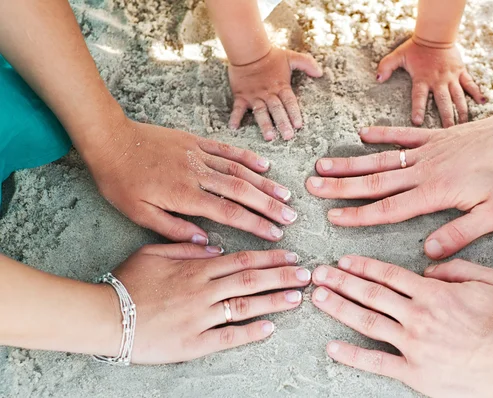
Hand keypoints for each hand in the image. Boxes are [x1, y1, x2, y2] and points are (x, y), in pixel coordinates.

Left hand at [87, 118, 296, 242]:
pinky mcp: (195, 141)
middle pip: (242, 191)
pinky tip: (264, 166)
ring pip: (239, 170)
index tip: (275, 233)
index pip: (230, 213)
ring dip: (265, 183)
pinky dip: (248, 158)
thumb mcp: (139, 214)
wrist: (109, 140)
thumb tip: (205, 241)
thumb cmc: (120, 181)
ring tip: (286, 195)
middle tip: (291, 216)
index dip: (256, 224)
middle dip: (270, 205)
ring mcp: (199, 155)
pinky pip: (227, 150)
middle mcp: (198, 173)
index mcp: (185, 195)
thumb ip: (174, 229)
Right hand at [104, 244, 309, 363]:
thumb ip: (184, 246)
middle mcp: (203, 291)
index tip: (290, 256)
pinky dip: (251, 332)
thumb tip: (213, 246)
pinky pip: (228, 336)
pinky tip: (270, 328)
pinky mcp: (194, 343)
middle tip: (308, 273)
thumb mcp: (151, 252)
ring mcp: (200, 317)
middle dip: (282, 276)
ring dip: (275, 301)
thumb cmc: (126, 283)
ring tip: (299, 297)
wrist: (104, 317)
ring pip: (245, 306)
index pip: (241, 260)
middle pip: (250, 280)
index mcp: (195, 269)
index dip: (269, 258)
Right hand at [227, 47, 322, 140]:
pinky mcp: (241, 96)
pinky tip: (233, 127)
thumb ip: (307, 63)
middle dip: (282, 123)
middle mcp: (268, 93)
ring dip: (264, 124)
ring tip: (269, 137)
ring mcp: (254, 96)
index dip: (294, 113)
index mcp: (280, 86)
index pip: (289, 102)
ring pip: (260, 112)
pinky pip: (237, 108)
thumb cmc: (271, 56)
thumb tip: (320, 73)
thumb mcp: (291, 57)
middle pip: (276, 110)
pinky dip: (235, 117)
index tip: (298, 125)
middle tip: (287, 136)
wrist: (248, 50)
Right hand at [306, 116, 492, 258]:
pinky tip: (362, 135)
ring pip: (380, 159)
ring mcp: (426, 151)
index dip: (358, 214)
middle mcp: (423, 170)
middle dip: (340, 186)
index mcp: (435, 192)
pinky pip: (402, 135)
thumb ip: (460, 233)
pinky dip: (381, 135)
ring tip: (323, 165)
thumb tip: (428, 251)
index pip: (388, 207)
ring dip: (350, 163)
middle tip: (312, 186)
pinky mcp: (434, 137)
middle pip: (374, 181)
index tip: (333, 217)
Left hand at [311, 256, 492, 396]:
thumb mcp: (490, 280)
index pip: (388, 275)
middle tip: (319, 273)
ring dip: (340, 308)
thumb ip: (456, 268)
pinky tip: (332, 347)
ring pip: (367, 321)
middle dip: (341, 281)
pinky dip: (352, 355)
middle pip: (370, 294)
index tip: (344, 260)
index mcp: (432, 293)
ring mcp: (413, 345)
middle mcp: (416, 315)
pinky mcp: (414, 372)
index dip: (362, 266)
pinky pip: (377, 362)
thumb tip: (427, 270)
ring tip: (318, 298)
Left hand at [377, 37, 484, 127]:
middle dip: (446, 118)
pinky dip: (477, 92)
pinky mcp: (461, 72)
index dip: (418, 108)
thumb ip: (386, 66)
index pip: (419, 96)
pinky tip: (483, 102)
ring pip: (458, 96)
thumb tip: (377, 78)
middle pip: (443, 102)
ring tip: (465, 126)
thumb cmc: (415, 49)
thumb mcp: (398, 56)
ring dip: (462, 111)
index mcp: (422, 79)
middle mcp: (438, 80)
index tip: (417, 121)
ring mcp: (452, 77)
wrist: (435, 35)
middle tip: (448, 133)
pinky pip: (470, 84)